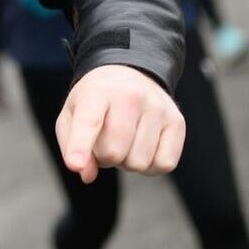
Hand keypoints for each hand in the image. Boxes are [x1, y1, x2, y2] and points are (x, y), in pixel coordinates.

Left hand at [56, 65, 184, 183]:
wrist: (130, 73)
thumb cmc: (97, 101)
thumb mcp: (72, 115)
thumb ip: (71, 146)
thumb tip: (87, 175)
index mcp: (97, 92)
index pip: (89, 122)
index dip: (80, 146)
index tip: (74, 164)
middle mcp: (131, 95)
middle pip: (114, 152)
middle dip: (105, 158)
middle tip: (106, 140)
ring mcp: (157, 107)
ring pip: (139, 162)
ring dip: (127, 162)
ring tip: (125, 141)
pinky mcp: (177, 121)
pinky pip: (164, 164)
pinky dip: (151, 166)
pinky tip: (143, 148)